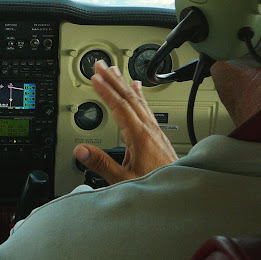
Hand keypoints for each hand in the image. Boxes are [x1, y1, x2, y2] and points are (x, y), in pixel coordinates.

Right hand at [73, 60, 176, 183]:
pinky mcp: (157, 135)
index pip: (120, 107)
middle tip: (100, 65)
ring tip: (114, 70)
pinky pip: (146, 108)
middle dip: (113, 79)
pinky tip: (138, 87)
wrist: (181, 194)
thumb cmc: (155, 187)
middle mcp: (149, 129)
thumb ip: (101, 164)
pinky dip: (140, 94)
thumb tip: (80, 150)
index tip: (95, 78)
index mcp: (139, 137)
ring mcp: (155, 131)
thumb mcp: (123, 180)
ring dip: (124, 84)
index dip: (106, 90)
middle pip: (129, 98)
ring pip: (138, 100)